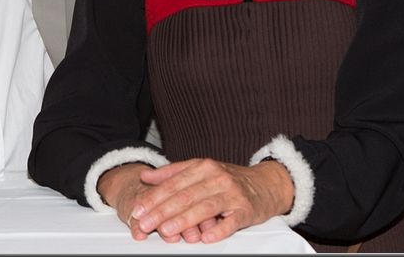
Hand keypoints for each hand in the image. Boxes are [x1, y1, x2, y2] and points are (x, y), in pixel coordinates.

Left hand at [124, 158, 292, 243]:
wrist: (265, 184)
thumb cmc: (228, 179)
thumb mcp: (201, 169)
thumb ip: (172, 173)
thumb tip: (145, 176)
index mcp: (203, 166)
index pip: (173, 184)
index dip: (153, 198)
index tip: (137, 210)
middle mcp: (217, 177)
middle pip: (185, 196)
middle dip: (162, 211)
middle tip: (145, 224)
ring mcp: (232, 193)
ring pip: (204, 208)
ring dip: (184, 220)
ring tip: (166, 231)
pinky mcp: (246, 210)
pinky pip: (231, 221)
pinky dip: (218, 229)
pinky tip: (205, 238)